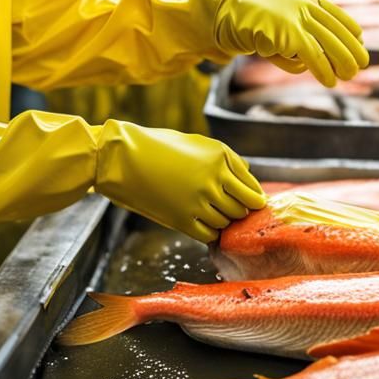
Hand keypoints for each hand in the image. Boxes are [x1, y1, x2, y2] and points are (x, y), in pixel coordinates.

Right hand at [95, 120, 265, 242]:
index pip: (252, 187)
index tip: (253, 202)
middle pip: (243, 208)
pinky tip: (202, 222)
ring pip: (227, 222)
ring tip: (213, 212)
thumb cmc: (159, 146)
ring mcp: (198, 202)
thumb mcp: (197, 143)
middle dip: (241, 211)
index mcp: (220, 158)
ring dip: (224, 220)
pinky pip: (209, 235)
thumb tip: (248, 174)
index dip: (254, 197)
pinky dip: (211, 231)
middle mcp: (214, 180)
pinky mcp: (182, 220)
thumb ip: (226, 158)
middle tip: (234, 210)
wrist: (123, 158)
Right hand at [207, 0, 368, 86]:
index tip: (359, 40)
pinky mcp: (289, 35)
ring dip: (343, 62)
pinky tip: (329, 81)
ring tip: (349, 75)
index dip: (350, 28)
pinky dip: (323, 71)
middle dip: (351, 49)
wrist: (223, 9)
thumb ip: (290, 30)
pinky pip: (313, 56)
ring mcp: (296, 20)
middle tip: (360, 65)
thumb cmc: (245, 16)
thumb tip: (302, 64)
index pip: (335, 13)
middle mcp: (303, 7)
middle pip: (337, 30)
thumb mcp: (273, 16)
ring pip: (330, 44)